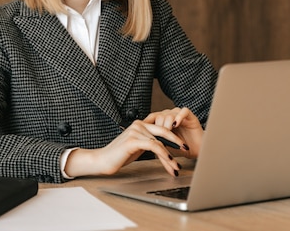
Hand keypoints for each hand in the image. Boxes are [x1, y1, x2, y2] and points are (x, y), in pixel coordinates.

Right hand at [63, 120, 182, 177]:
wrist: (102, 160)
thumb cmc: (118, 155)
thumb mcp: (137, 147)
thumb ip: (148, 142)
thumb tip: (161, 146)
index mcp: (140, 124)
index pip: (161, 128)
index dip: (173, 136)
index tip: (182, 144)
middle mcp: (138, 124)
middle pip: (163, 131)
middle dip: (177, 140)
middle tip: (187, 148)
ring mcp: (135, 131)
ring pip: (160, 142)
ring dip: (170, 156)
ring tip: (176, 166)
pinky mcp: (133, 140)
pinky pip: (153, 145)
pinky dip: (163, 154)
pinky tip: (169, 161)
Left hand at [143, 107, 202, 158]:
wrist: (197, 150)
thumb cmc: (181, 148)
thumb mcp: (165, 145)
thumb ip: (156, 141)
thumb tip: (144, 141)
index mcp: (163, 120)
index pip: (152, 117)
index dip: (147, 123)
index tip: (142, 130)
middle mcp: (170, 115)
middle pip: (159, 116)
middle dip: (158, 128)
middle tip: (160, 138)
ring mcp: (180, 115)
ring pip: (169, 115)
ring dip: (167, 125)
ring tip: (169, 135)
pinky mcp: (190, 116)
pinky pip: (183, 111)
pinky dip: (179, 117)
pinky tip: (176, 124)